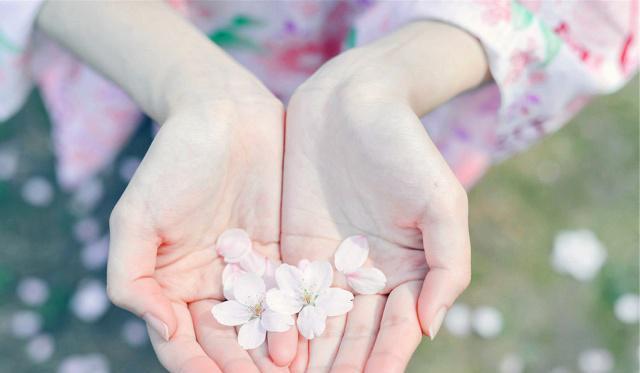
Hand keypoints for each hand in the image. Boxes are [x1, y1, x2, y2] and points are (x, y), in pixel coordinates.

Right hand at [37, 2, 297, 369]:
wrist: (224, 114)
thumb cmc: (172, 161)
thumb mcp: (135, 218)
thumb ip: (131, 278)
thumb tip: (162, 330)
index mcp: (172, 285)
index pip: (184, 343)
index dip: (200, 367)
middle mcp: (212, 287)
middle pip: (228, 344)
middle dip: (246, 368)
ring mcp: (249, 273)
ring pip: (263, 326)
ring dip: (276, 353)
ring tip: (298, 371)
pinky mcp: (283, 254)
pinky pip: (292, 294)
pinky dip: (300, 319)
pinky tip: (316, 336)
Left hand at [281, 22, 487, 371]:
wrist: (355, 101)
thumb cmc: (406, 148)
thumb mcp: (443, 204)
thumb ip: (449, 266)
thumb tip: (432, 326)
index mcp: (408, 272)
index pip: (396, 330)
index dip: (385, 359)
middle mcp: (367, 277)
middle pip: (355, 336)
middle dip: (342, 367)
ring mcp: (328, 265)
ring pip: (319, 323)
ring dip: (308, 356)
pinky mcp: (293, 247)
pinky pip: (286, 293)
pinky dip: (279, 323)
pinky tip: (269, 348)